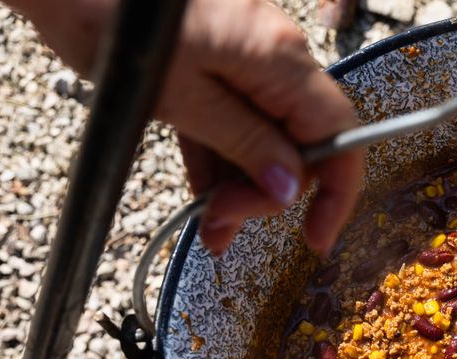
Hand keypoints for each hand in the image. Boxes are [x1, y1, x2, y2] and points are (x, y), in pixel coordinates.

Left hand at [10, 0, 362, 255]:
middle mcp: (275, 55)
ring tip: (207, 225)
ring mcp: (247, 55)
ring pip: (266, 136)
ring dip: (240, 184)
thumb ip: (244, 143)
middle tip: (220, 223)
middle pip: (300, 142)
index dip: (337, 192)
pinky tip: (201, 194)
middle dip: (268, 192)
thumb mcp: (181, 97)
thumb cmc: (115, 22)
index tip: (315, 238)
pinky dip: (220, 156)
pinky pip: (233, 118)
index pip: (341, 135)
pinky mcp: (216, 57)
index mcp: (279, 60)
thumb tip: (290, 188)